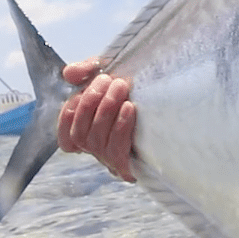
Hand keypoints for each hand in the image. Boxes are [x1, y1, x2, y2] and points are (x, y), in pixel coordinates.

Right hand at [57, 58, 135, 181]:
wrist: (174, 105)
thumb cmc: (134, 91)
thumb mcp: (108, 76)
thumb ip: (85, 71)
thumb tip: (70, 74)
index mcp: (87, 133)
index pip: (64, 134)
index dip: (68, 112)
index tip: (81, 89)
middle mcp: (94, 149)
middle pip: (78, 133)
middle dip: (90, 101)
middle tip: (107, 80)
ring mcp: (109, 159)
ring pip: (95, 138)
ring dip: (106, 109)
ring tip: (120, 87)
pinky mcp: (126, 166)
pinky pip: (117, 148)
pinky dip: (120, 125)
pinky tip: (129, 107)